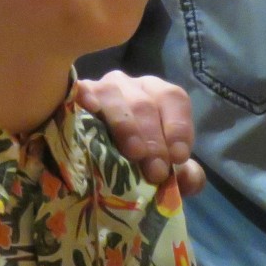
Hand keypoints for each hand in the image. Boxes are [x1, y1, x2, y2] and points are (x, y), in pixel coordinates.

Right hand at [74, 70, 205, 195]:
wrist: (91, 161)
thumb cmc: (133, 161)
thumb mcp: (160, 168)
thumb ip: (183, 176)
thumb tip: (190, 180)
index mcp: (157, 95)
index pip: (174, 99)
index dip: (178, 127)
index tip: (178, 157)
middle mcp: (131, 86)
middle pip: (145, 103)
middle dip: (154, 139)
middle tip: (155, 171)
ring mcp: (101, 88)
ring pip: (114, 95)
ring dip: (126, 125)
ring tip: (134, 152)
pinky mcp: (75, 96)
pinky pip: (80, 90)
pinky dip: (86, 97)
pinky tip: (90, 107)